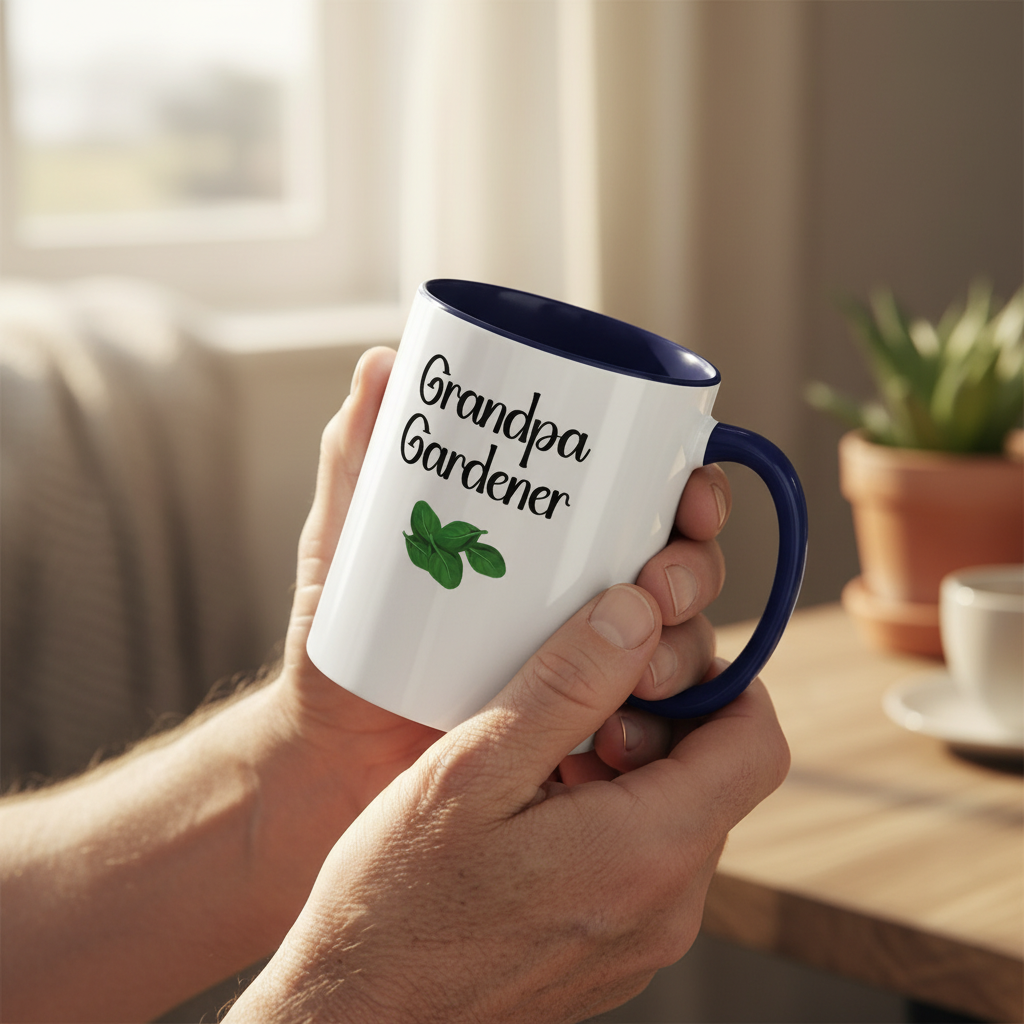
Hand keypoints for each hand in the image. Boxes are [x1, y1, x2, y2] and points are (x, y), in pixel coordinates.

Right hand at [229, 586, 788, 1022]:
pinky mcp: (617, 952)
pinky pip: (647, 860)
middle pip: (717, 774)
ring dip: (631, 767)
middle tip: (574, 709)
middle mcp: (667, 909)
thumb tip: (635, 611)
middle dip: (660, 720)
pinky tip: (538, 809)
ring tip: (544, 760)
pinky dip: (613, 815)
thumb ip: (565, 685)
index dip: (716, 679)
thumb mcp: (472, 770)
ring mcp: (645, 939)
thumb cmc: (396, 901)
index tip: (647, 658)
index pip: (756, 741)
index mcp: (646, 854)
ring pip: (680, 814)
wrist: (357, 1017)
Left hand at [272, 346, 733, 812]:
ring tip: (644, 672)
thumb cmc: (340, 639)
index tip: (693, 496)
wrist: (327, 750)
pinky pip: (651, 729)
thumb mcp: (347, 544)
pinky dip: (658, 729)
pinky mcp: (577, 734)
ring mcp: (588, 671)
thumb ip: (357, 458)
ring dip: (684, 650)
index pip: (650, 504)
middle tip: (658, 586)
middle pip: (682, 570)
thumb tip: (383, 364)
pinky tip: (624, 736)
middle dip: (695, 573)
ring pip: (679, 646)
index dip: (695, 494)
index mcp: (555, 544)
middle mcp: (586, 600)